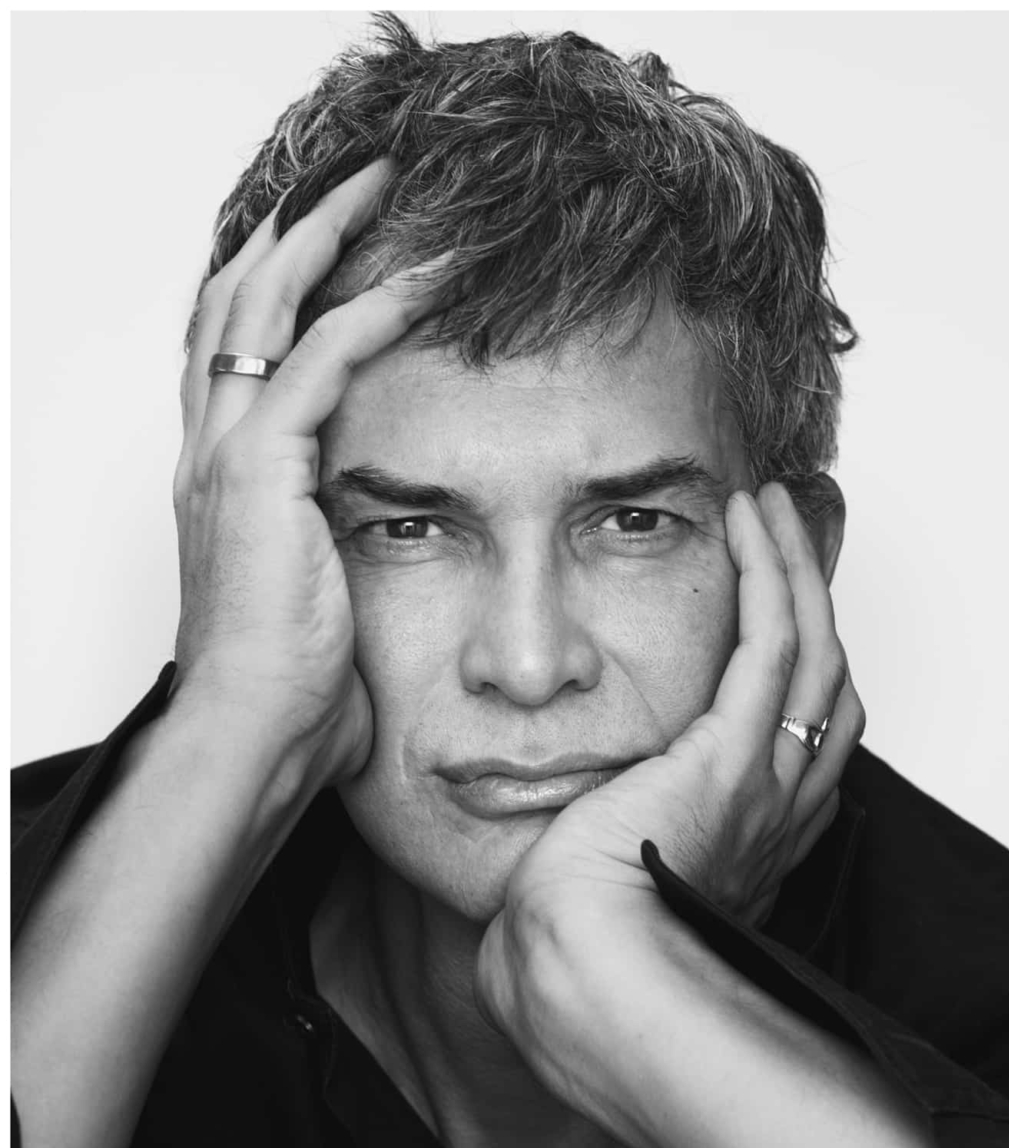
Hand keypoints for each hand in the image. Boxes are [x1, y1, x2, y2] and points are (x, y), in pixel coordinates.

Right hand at [171, 160, 450, 787]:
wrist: (251, 733)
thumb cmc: (289, 690)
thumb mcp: (320, 600)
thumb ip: (341, 552)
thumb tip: (398, 554)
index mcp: (223, 478)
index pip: (237, 351)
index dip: (278, 286)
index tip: (333, 244)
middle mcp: (212, 451)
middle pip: (239, 303)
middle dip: (297, 231)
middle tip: (360, 182)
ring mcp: (227, 455)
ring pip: (267, 307)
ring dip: (327, 238)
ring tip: (386, 188)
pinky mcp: (261, 472)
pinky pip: (318, 361)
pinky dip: (371, 310)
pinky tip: (424, 281)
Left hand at [476, 483, 864, 1049]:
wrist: (581, 983)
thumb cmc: (570, 965)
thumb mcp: (584, 908)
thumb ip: (575, 878)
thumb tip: (529, 870)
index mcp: (741, 849)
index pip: (793, 751)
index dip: (790, 686)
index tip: (763, 635)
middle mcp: (772, 813)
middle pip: (822, 693)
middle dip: (810, 612)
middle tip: (780, 548)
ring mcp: (763, 783)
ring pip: (812, 651)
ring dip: (797, 572)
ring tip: (769, 513)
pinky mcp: (733, 756)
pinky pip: (773, 639)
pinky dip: (771, 572)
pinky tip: (750, 521)